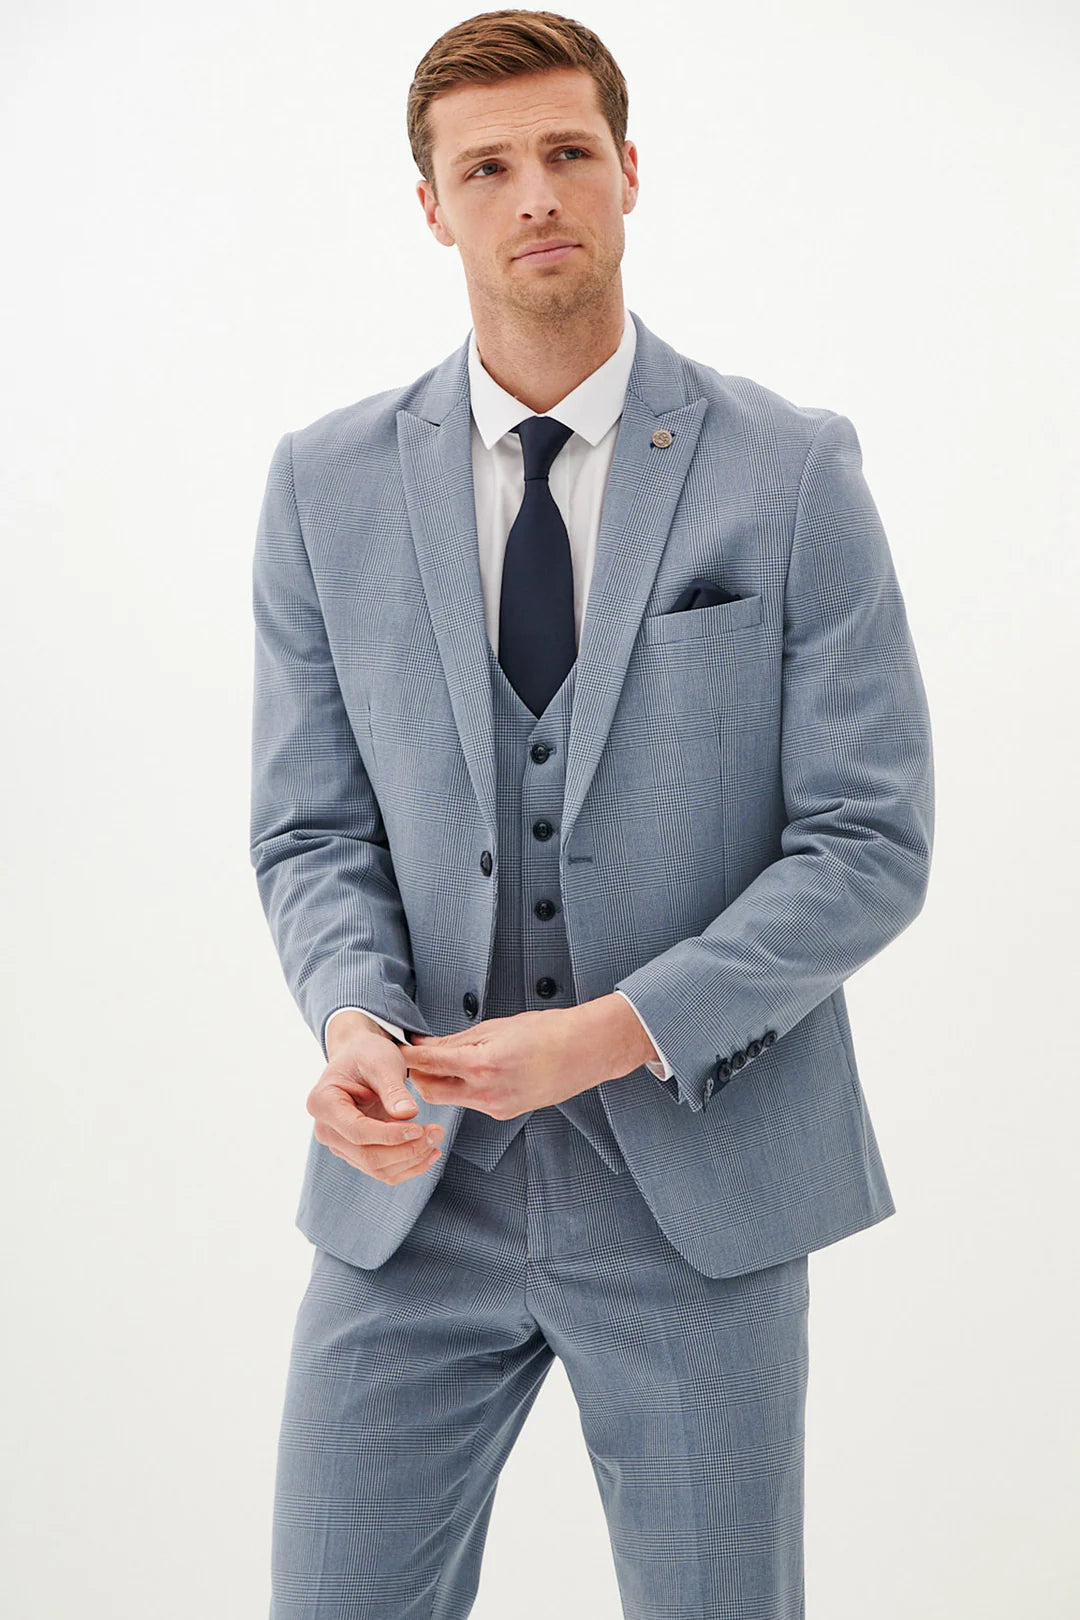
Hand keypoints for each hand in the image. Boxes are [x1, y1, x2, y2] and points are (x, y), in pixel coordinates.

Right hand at [307, 1028, 444, 1184]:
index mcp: (322, 1103)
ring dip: (410, 1160)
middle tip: (437, 1132)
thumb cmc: (367, 1054)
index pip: (357, 1131)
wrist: (361, 1057)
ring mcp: (340, 1144)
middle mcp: (325, 1129)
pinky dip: (408, 1165)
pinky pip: (383, 1169)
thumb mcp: (381, 1062)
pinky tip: (430, 1152)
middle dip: (406, 1150)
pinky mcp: (356, 1153)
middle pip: (367, 1156)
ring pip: (377, 1169)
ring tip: (436, 1139)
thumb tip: (408, 1114)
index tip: (419, 1128)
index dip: (390, 1135)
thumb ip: (393, 1089)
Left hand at [404, 1003, 631, 1118]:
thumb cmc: (547, 1031)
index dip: (406, 1057)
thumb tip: (424, 1044)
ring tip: (444, 1062)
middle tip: (415, 1058)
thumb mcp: (496, 1027)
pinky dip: (464, 1089)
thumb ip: (455, 1041)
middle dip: (419, 1076)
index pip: (428, 1064)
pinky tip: (473, 1073)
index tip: (394, 1050)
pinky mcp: (506, 1114)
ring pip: (451, 1099)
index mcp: (481, 1064)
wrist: (587, 1051)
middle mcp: (486, 1092)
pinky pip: (473, 1104)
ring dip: (441, 1083)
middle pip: (431, 1092)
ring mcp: (496, 1108)